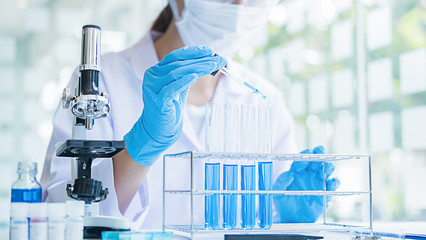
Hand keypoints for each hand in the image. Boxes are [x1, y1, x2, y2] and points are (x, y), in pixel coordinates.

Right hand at [124, 46, 225, 165]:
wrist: (159, 128)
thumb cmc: (170, 105)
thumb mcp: (180, 85)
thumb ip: (189, 73)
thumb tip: (209, 60)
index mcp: (157, 70)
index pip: (175, 56)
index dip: (193, 52)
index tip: (209, 50)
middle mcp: (152, 76)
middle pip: (178, 64)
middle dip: (200, 61)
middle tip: (217, 60)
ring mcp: (152, 88)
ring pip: (175, 73)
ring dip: (196, 68)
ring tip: (212, 66)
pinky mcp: (156, 101)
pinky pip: (170, 89)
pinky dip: (183, 82)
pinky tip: (194, 76)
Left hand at [273, 146, 339, 222]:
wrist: (290, 217)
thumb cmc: (283, 201)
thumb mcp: (277, 191)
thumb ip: (281, 182)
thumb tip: (289, 174)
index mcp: (297, 170)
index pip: (301, 159)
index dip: (305, 155)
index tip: (307, 152)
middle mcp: (309, 174)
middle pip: (316, 161)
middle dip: (319, 155)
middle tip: (321, 151)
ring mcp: (318, 182)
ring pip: (326, 171)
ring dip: (328, 166)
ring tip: (328, 165)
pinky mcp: (325, 193)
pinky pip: (332, 186)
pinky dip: (334, 182)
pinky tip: (332, 181)